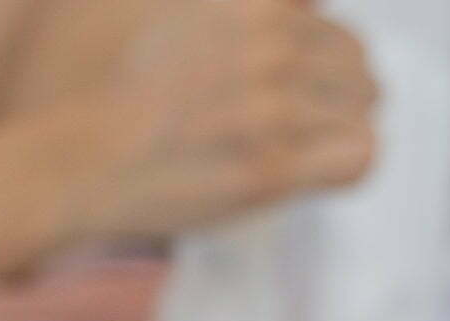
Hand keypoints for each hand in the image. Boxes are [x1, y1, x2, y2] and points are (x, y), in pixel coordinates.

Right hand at [60, 0, 377, 240]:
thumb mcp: (186, 13)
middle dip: (335, 99)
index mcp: (260, 4)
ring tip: (290, 154)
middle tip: (295, 130)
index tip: (291, 90)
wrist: (86, 159)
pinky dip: (344, 167)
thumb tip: (314, 9)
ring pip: (362, 112)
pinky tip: (310, 175)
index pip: (334, 26)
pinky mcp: (273, 166)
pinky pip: (360, 157)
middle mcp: (272, 45)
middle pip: (358, 66)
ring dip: (333, 135)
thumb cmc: (132, 95)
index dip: (318, 64)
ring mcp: (274, 107)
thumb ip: (248, 12)